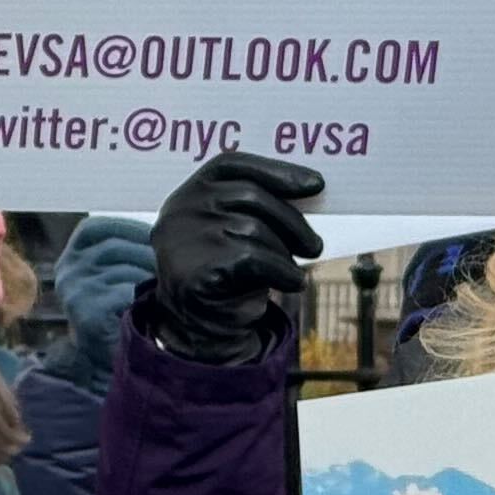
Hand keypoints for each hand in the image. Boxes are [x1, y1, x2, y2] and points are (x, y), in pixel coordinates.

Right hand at [50, 219, 156, 357]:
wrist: (107, 360)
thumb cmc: (118, 311)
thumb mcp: (115, 274)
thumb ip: (126, 251)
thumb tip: (163, 230)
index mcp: (71, 257)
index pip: (94, 228)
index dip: (127, 227)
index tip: (155, 234)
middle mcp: (67, 271)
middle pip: (113, 247)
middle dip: (147, 253)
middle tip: (173, 266)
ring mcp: (74, 292)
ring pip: (124, 270)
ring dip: (151, 277)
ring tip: (167, 288)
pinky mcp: (87, 312)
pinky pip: (126, 292)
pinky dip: (145, 297)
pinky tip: (155, 306)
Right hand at [147, 153, 324, 363]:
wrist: (203, 329)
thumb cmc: (230, 275)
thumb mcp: (237, 233)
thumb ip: (256, 208)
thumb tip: (310, 186)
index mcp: (187, 195)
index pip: (230, 164)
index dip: (275, 170)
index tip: (315, 183)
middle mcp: (180, 212)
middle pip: (249, 195)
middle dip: (292, 220)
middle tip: (313, 244)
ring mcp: (184, 240)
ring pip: (254, 229)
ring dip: (284, 254)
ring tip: (289, 271)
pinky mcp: (196, 271)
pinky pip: (256, 259)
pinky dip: (283, 272)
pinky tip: (291, 284)